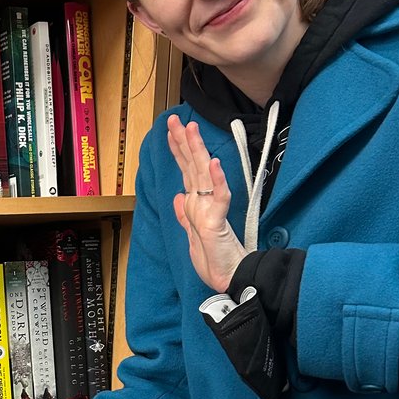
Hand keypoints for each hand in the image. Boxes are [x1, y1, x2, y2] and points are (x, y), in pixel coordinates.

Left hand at [168, 115, 248, 291]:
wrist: (229, 278)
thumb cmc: (213, 259)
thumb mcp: (192, 236)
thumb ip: (184, 216)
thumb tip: (177, 197)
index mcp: (196, 204)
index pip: (185, 171)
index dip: (177, 150)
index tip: (169, 130)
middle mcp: (203, 202)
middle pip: (192, 166)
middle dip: (182, 142)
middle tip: (174, 119)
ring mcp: (211, 209)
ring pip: (203, 175)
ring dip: (197, 151)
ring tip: (191, 130)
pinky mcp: (218, 221)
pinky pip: (219, 198)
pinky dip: (216, 180)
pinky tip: (213, 163)